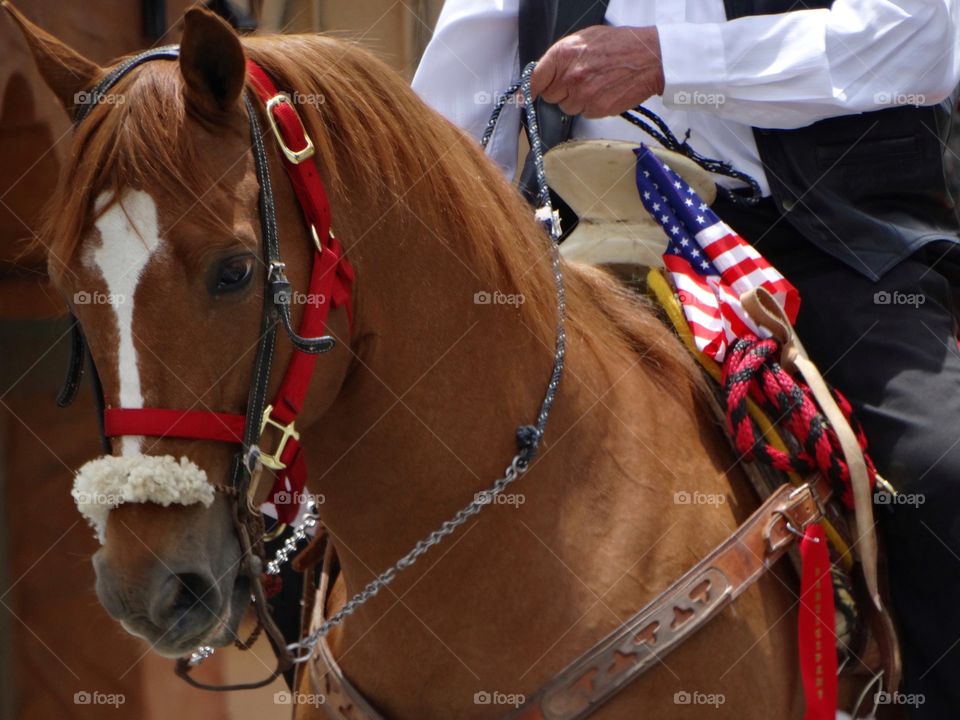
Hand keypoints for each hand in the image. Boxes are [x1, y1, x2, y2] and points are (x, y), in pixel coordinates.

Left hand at [529, 26, 664, 118]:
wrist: (650, 58)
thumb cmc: (620, 45)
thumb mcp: (585, 39)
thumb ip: (561, 57)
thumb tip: (541, 74)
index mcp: (564, 54)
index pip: (534, 79)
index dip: (528, 89)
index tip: (524, 96)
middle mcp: (570, 76)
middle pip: (550, 96)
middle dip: (560, 90)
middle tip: (579, 79)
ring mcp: (583, 95)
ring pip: (567, 107)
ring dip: (577, 100)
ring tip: (595, 84)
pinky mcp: (596, 109)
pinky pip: (584, 113)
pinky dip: (592, 106)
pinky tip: (604, 91)